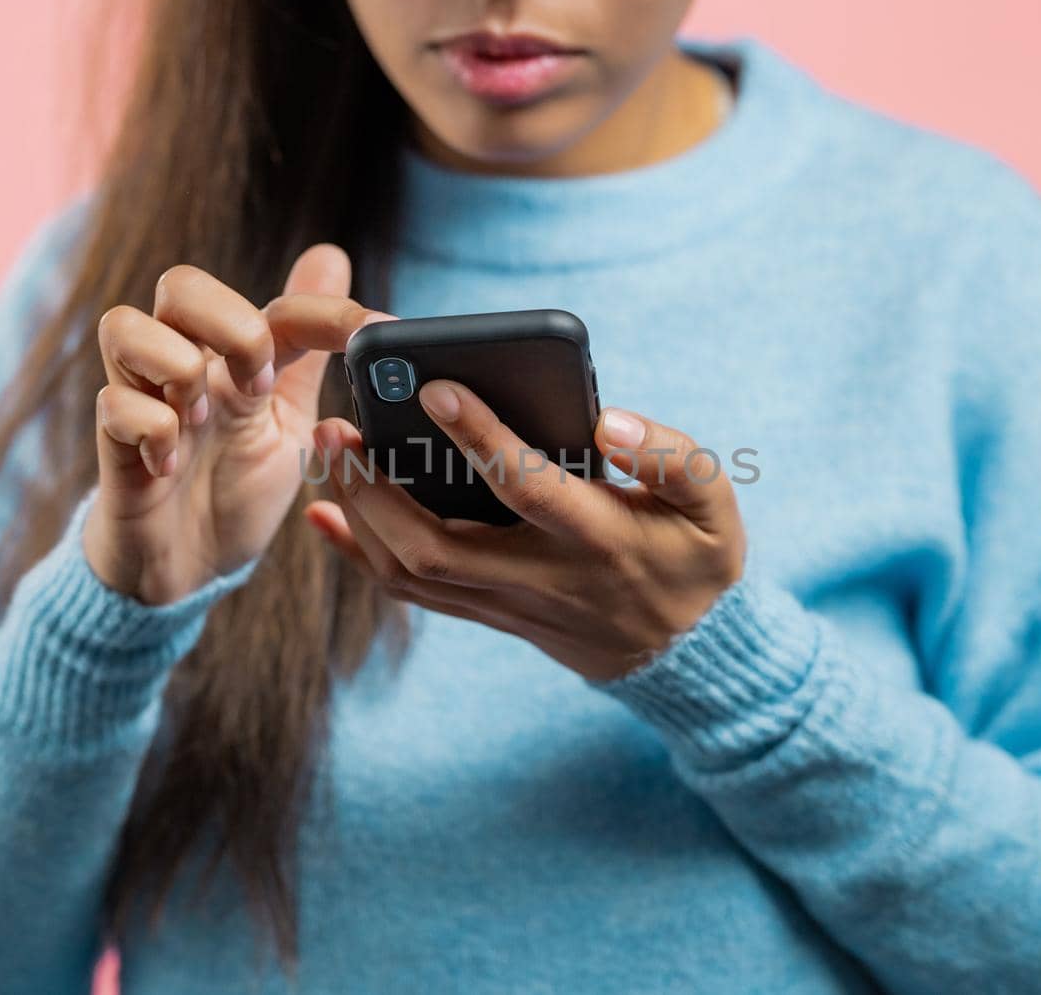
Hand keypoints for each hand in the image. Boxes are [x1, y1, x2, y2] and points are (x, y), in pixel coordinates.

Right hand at [82, 244, 392, 604]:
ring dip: (179, 367)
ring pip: (124, 325)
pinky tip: (172, 466)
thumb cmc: (233, 488)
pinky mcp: (112, 447)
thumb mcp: (287, 418)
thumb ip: (306, 349)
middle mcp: (180, 365)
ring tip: (205, 420)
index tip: (377, 336)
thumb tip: (332, 255)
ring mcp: (141, 401)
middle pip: (180, 284)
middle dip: (231, 325)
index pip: (272, 304)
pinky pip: (112, 406)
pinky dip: (152, 430)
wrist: (189, 569)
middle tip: (258, 385)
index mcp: (230, 358)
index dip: (328, 312)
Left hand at [303, 380, 747, 680]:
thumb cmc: (697, 560)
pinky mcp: (490, 615)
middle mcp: (544, 578)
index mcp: (600, 538)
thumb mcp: (713, 504)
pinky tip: (326, 515)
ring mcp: (509, 604)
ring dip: (359, 517)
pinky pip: (413, 594)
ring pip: (412, 575)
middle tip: (338, 427)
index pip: (528, 488)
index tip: (437, 386)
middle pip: (437, 547)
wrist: (686, 655)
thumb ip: (671, 456)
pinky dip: (362, 556)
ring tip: (330, 453)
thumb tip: (607, 421)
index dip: (481, 438)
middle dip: (376, 490)